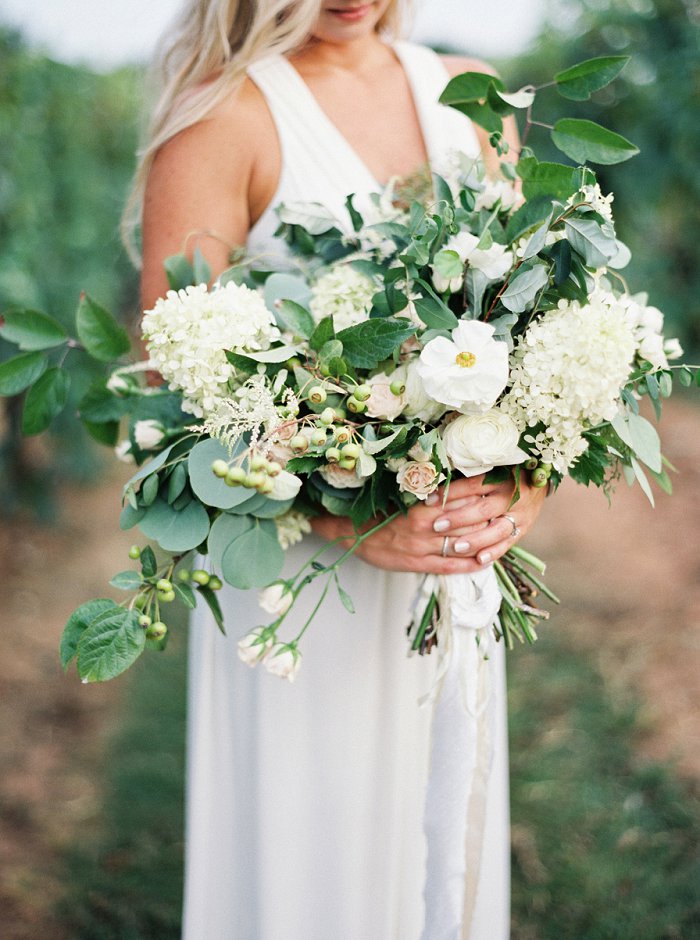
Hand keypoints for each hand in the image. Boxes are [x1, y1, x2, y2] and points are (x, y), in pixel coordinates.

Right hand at [310, 473, 546, 574]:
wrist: (348, 533)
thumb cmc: (375, 509)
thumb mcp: (397, 492)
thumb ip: (423, 487)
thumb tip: (450, 474)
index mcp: (417, 503)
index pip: (457, 492)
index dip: (480, 485)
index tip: (499, 475)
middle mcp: (422, 525)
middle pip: (466, 517)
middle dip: (490, 508)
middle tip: (513, 498)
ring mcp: (421, 547)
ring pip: (461, 542)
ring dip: (486, 536)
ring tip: (507, 528)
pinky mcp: (417, 565)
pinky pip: (449, 566)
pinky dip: (469, 564)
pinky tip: (485, 560)